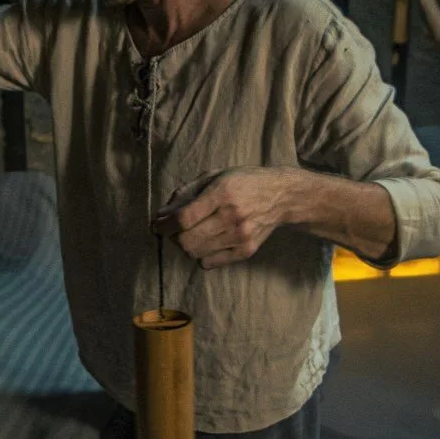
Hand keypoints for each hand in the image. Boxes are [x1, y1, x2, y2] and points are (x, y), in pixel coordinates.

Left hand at [153, 168, 297, 268]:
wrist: (282, 196)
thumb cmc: (244, 182)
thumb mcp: (215, 175)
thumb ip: (186, 192)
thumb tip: (161, 214)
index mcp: (222, 193)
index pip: (183, 218)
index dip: (164, 225)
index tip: (157, 224)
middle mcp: (231, 217)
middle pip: (187, 241)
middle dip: (172, 238)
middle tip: (172, 230)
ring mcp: (240, 237)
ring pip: (196, 253)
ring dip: (186, 246)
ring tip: (190, 234)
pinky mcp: (246, 251)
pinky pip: (210, 263)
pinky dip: (201, 255)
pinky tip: (206, 242)